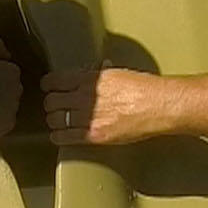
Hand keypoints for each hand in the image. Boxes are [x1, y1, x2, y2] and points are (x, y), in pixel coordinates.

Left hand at [41, 65, 169, 144]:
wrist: (158, 106)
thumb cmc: (144, 88)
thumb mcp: (117, 73)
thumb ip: (100, 74)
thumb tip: (95, 70)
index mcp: (89, 78)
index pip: (55, 80)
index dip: (49, 84)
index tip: (49, 87)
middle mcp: (84, 96)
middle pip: (51, 101)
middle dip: (51, 103)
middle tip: (55, 105)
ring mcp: (88, 117)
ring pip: (54, 119)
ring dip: (54, 119)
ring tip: (58, 120)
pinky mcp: (94, 135)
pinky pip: (64, 137)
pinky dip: (58, 136)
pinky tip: (59, 134)